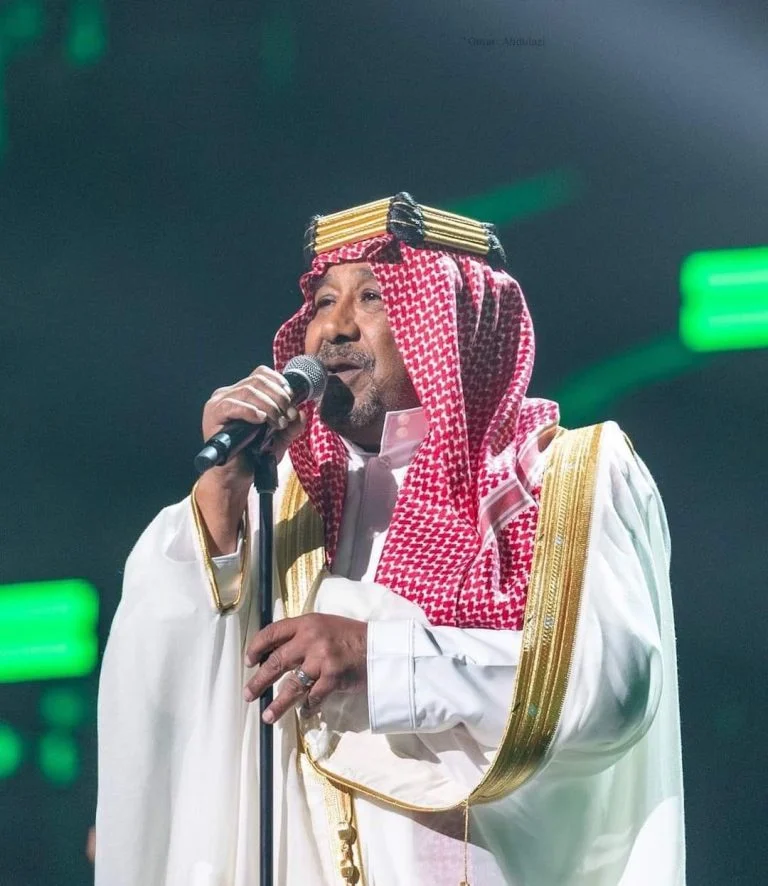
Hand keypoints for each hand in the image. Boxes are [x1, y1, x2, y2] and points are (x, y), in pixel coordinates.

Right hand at [194, 365, 306, 553]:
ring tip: (277, 423)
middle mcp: (229, 394)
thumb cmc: (255, 456)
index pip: (261, 374)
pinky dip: (251, 410)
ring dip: (269, 405)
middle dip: (279, 397)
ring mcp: (220, 403)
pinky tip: (261, 420)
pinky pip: (232, 405)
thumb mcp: (280, 438)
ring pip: (248, 390)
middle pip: (257, 381)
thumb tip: (301, 413)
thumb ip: (292, 426)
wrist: (238, 477)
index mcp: (244, 394)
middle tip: (288, 416)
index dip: (279, 383)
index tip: (292, 400)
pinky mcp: (213, 415)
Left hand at [243, 614, 367, 722]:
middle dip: (259, 681)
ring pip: (291, 685)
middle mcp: (310, 638)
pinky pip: (313, 697)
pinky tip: (305, 713)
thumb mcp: (323, 626)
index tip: (248, 661)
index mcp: (306, 622)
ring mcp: (321, 658)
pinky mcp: (333, 677)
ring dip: (277, 704)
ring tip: (267, 716)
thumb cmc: (350, 637)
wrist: (379, 648)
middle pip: (276, 661)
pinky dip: (308, 707)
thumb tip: (275, 655)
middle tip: (248, 694)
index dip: (256, 647)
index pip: (272, 632)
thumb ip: (301, 636)